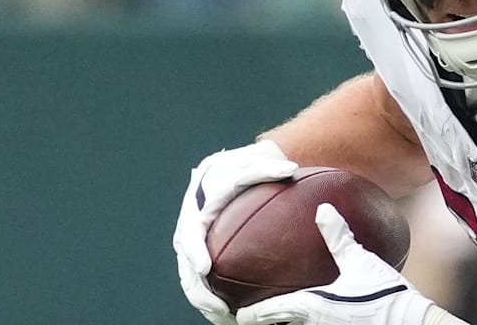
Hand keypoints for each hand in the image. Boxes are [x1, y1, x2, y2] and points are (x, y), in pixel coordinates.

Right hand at [173, 141, 298, 324]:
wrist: (219, 176)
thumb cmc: (235, 172)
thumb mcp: (248, 167)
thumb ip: (266, 169)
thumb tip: (290, 170)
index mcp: (195, 213)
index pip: (189, 235)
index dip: (194, 252)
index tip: (205, 268)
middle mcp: (189, 235)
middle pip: (187, 270)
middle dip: (200, 292)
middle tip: (219, 309)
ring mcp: (192, 250)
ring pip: (193, 284)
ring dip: (206, 304)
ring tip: (225, 320)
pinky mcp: (201, 260)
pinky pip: (204, 284)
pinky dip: (215, 300)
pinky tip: (233, 315)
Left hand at [236, 203, 434, 324]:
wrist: (411, 323)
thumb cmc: (386, 294)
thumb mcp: (360, 260)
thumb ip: (338, 236)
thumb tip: (322, 208)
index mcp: (312, 307)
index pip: (271, 312)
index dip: (252, 313)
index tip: (237, 312)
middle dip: (269, 322)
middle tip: (255, 315)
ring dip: (290, 324)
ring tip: (283, 318)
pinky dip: (310, 323)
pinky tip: (322, 316)